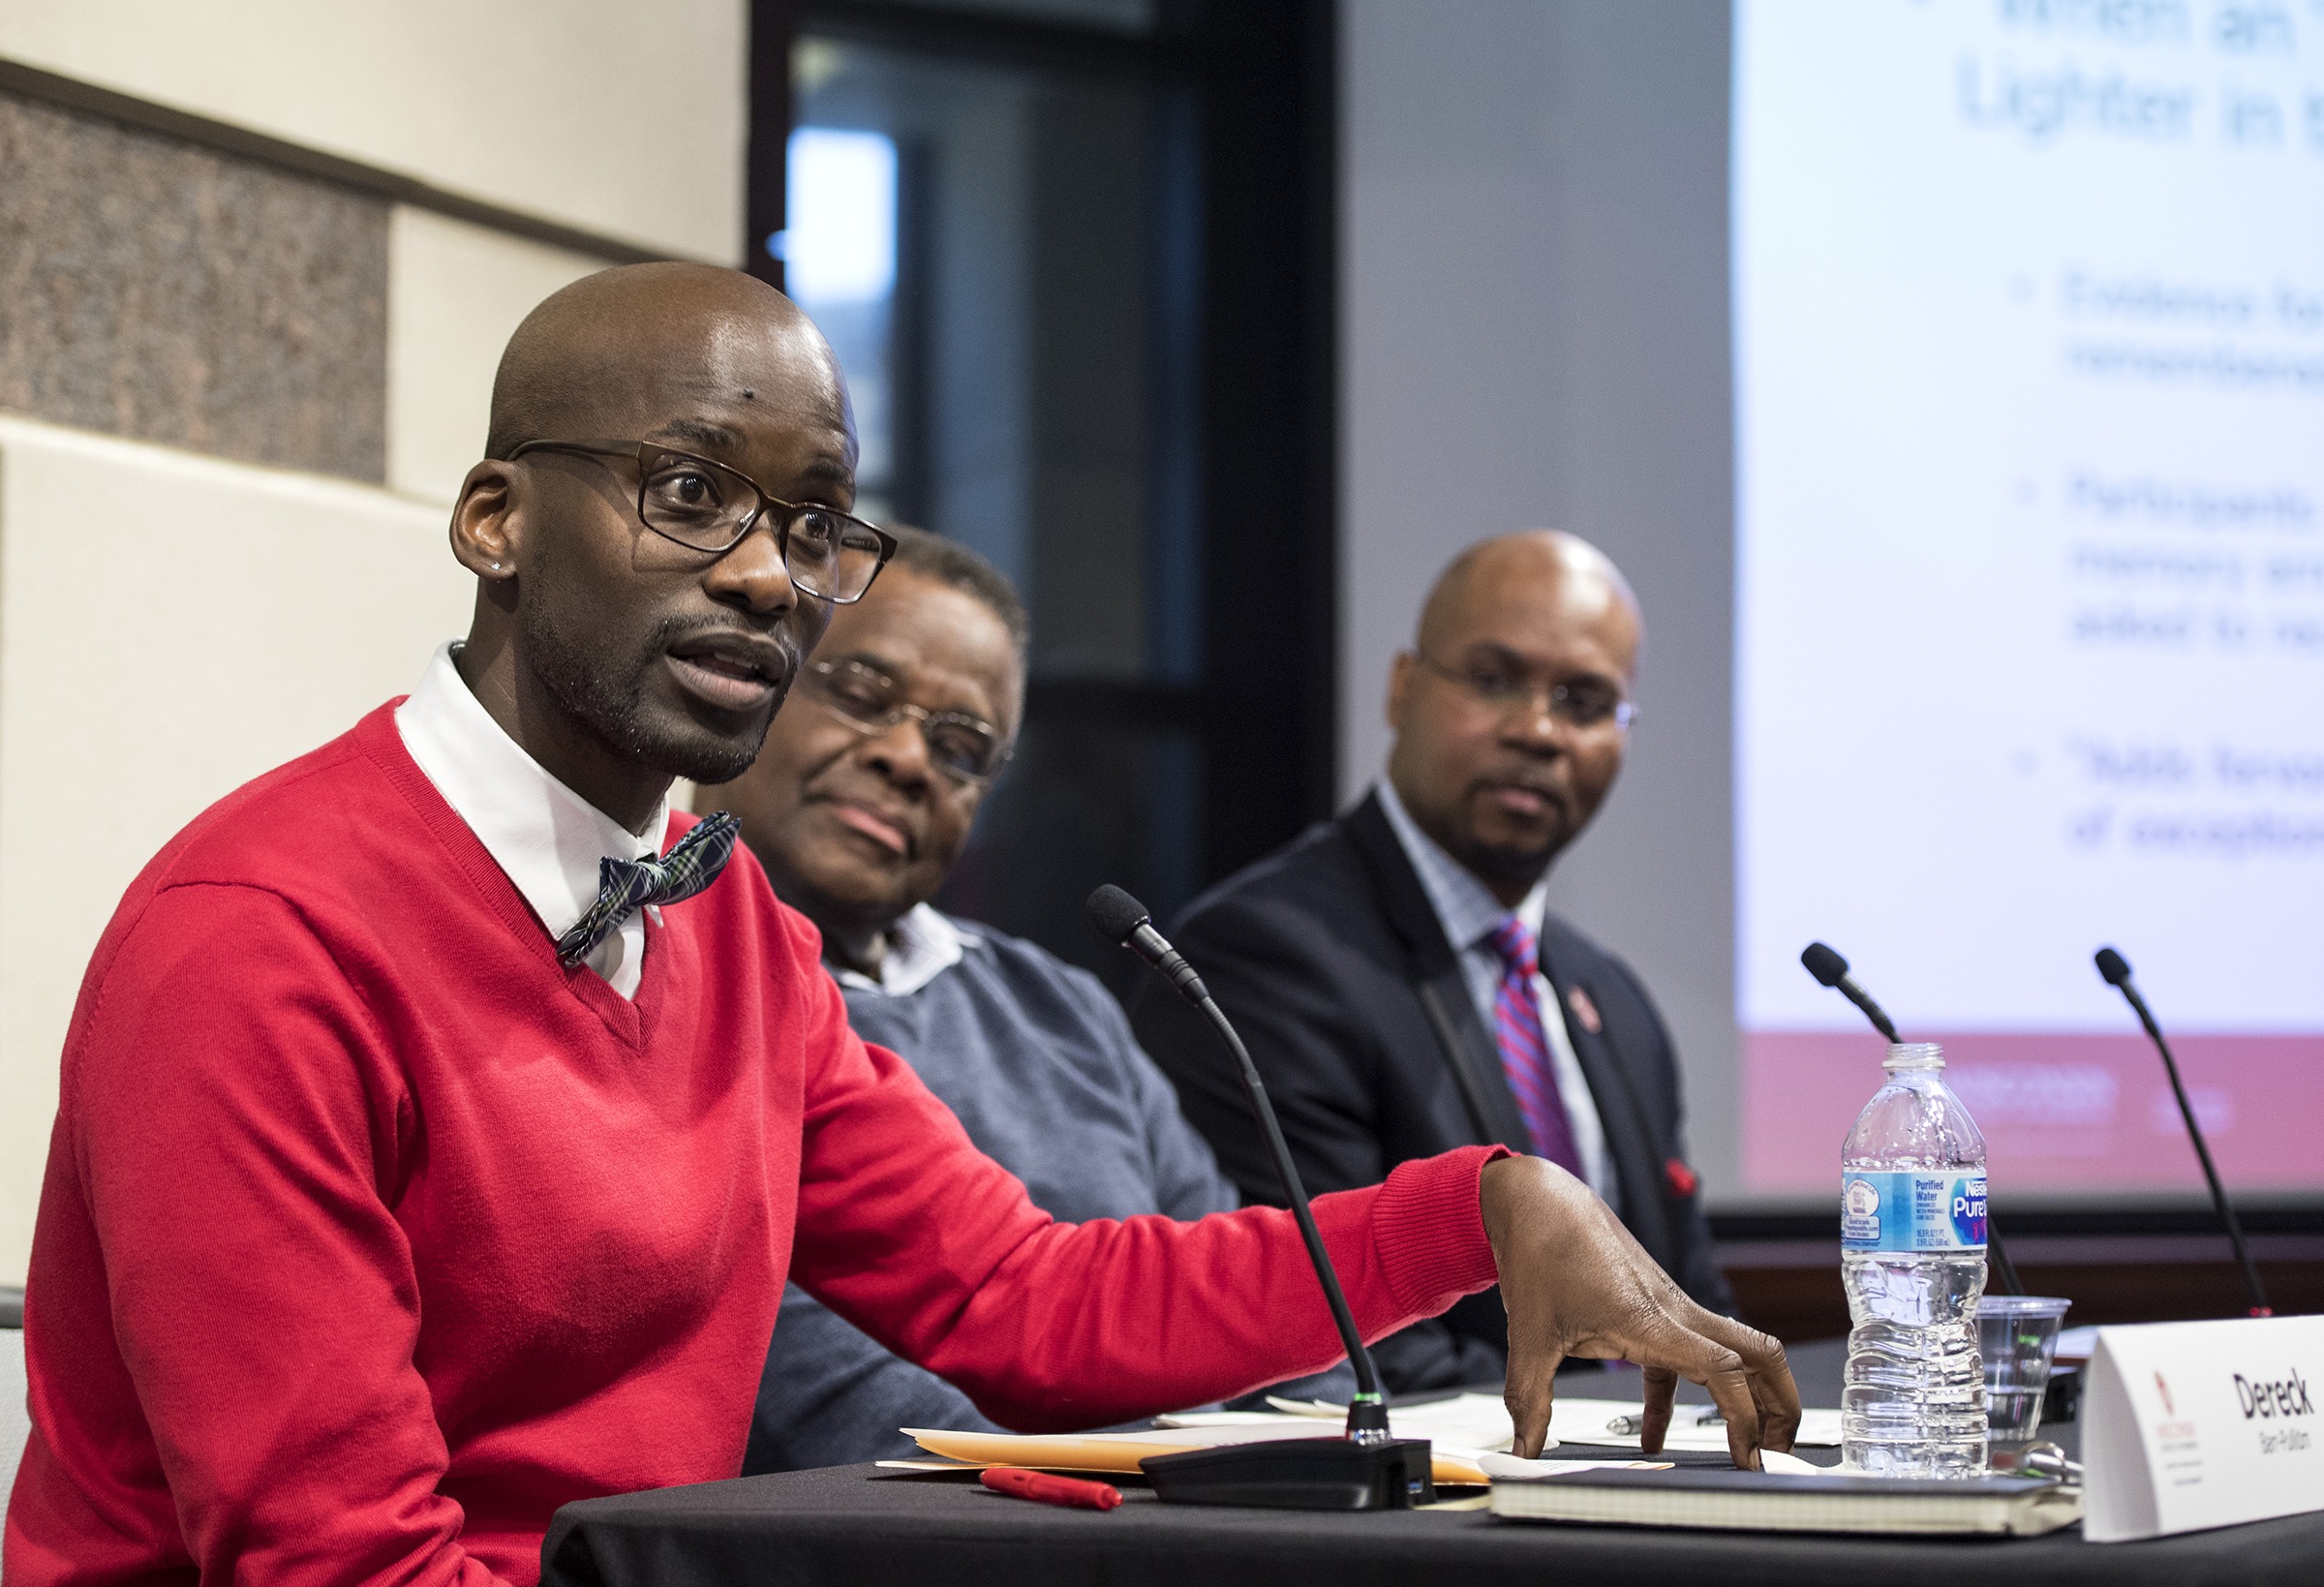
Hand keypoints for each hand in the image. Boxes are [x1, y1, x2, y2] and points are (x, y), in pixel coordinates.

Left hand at [1479, 1155, 1799, 1468]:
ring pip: (1732, 1353)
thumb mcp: (1528, 1333)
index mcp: (1652, 1319)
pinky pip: (1684, 1358)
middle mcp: (1674, 1311)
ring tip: (1743, 1447)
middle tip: (1778, 1454)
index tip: (1748, 1460)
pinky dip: (1682, 1397)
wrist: (1538, 1200)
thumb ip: (1529, 1397)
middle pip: (1759, 1355)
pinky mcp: (1652, 1308)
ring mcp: (1668, 1307)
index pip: (1724, 1370)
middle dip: (1780, 1405)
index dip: (1745, 1418)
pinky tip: (1652, 1435)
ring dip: (1746, 1398)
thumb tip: (1525, 1449)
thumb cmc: (1541, 1250)